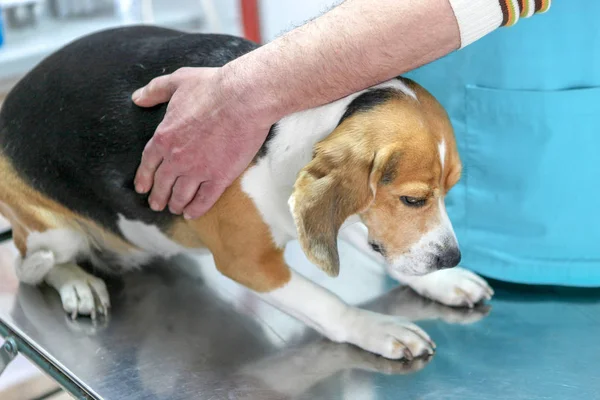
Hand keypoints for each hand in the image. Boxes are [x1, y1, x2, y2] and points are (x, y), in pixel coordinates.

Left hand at [132, 67, 272, 218]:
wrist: (243, 98)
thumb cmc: (213, 87)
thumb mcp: (178, 81)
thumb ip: (155, 90)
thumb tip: (137, 98)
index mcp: (164, 136)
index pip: (148, 163)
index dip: (144, 178)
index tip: (141, 188)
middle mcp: (177, 158)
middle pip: (162, 184)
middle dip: (158, 197)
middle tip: (156, 205)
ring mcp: (198, 170)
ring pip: (181, 195)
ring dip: (176, 204)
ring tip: (175, 209)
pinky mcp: (219, 177)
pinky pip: (204, 200)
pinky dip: (196, 209)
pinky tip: (192, 214)